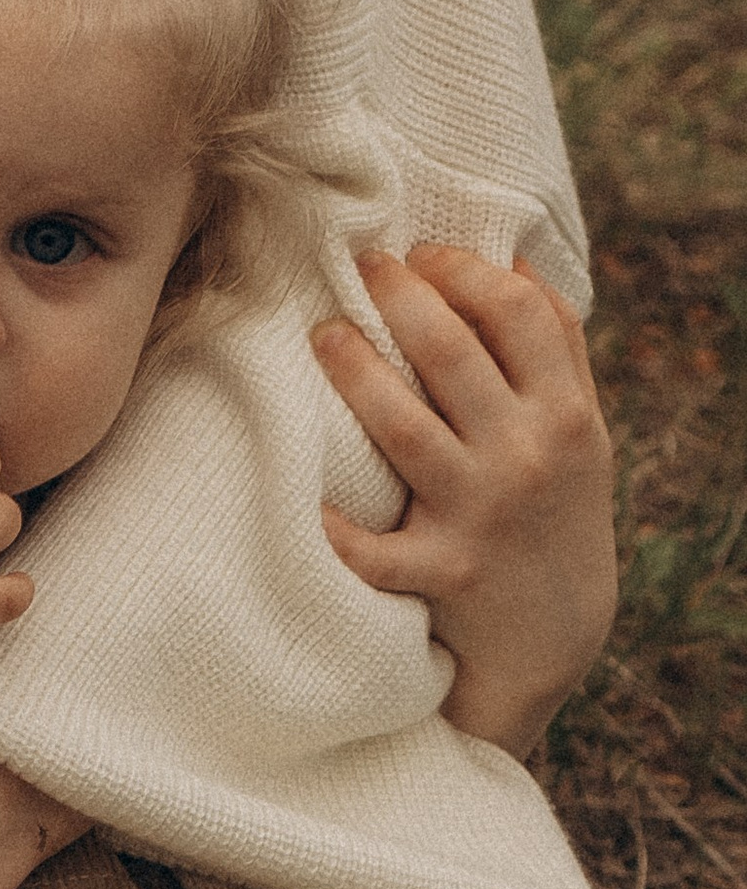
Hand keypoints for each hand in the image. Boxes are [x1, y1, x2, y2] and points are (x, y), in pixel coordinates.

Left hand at [313, 247, 615, 753]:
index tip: (422, 253)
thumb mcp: (580, 430)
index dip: (464, 268)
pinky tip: (307, 495)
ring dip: (355, 371)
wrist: (553, 635)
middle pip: (452, 351)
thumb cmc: (555, 506)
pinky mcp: (441, 571)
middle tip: (360, 265)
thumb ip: (558, 348)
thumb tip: (513, 255)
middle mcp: (526, 456)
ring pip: (401, 424)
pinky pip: (375, 548)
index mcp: (565, 413)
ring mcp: (481, 513)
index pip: (518, 311)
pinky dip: (338, 528)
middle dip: (399, 295)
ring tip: (323, 334)